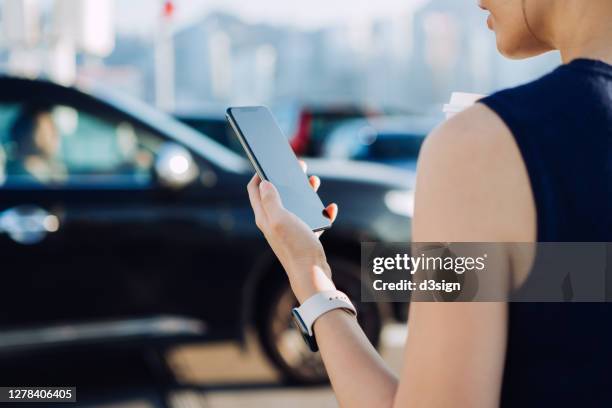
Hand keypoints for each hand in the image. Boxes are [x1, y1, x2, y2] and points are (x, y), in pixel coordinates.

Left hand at [247, 161, 337, 302]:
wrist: (313, 274)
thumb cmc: (296, 246)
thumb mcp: (280, 219)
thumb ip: (270, 200)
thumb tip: (263, 183)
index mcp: (264, 217)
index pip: (254, 190)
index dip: (259, 173)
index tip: (268, 161)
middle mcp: (275, 223)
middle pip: (277, 194)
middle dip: (286, 179)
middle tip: (298, 167)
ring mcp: (290, 230)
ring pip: (296, 204)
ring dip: (306, 193)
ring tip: (315, 182)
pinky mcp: (305, 236)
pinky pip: (313, 219)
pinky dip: (321, 212)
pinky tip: (330, 209)